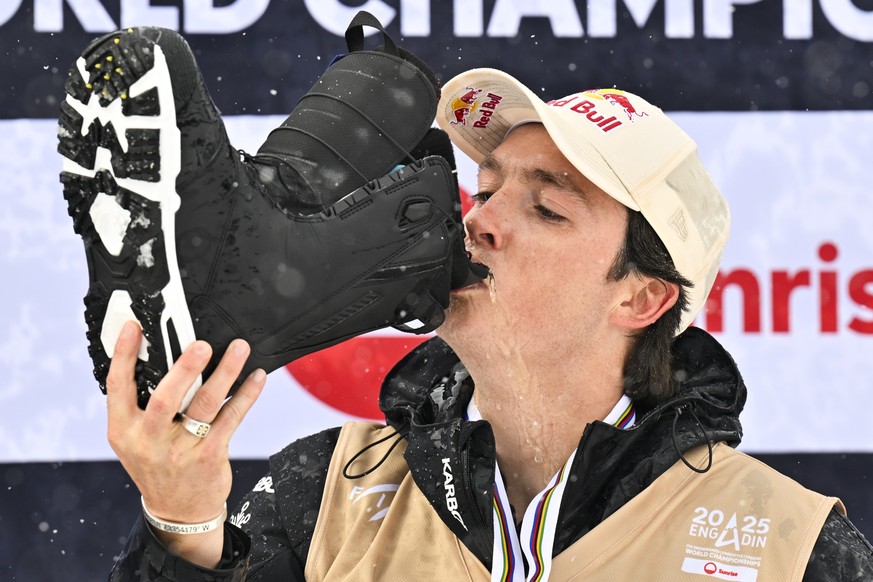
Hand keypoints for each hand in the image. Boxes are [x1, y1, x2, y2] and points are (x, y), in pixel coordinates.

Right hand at [106, 321, 265, 566]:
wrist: (178, 511)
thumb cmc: (158, 462)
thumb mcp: (135, 439)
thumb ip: (141, 404)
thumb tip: (158, 352)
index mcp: (123, 430)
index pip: (118, 387)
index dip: (124, 355)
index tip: (134, 326)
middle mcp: (148, 440)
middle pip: (165, 398)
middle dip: (184, 369)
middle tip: (201, 344)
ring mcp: (180, 450)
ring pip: (204, 406)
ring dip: (225, 374)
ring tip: (239, 348)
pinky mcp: (209, 456)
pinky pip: (231, 419)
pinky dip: (246, 396)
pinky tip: (256, 377)